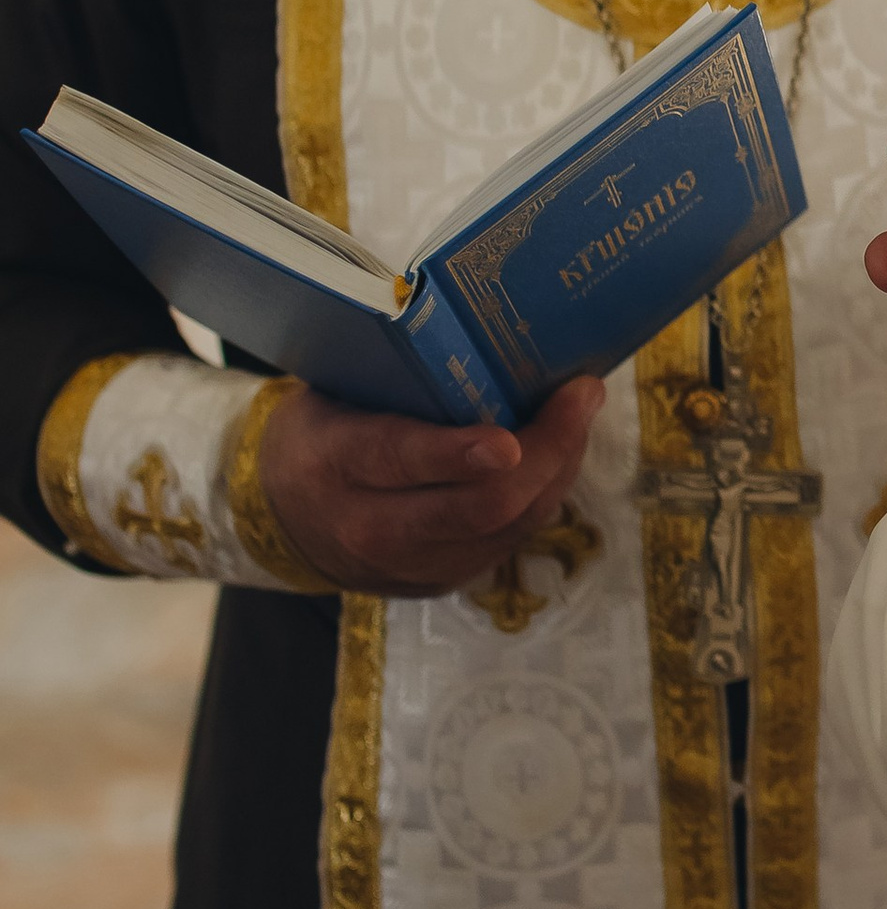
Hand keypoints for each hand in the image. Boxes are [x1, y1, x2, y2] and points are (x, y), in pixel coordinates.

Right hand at [258, 376, 606, 599]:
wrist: (282, 516)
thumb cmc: (320, 430)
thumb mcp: (333, 392)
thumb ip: (397, 374)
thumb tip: (485, 326)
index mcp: (332, 466)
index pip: (399, 461)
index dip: (458, 455)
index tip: (509, 440)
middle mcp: (370, 530)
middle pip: (478, 506)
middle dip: (545, 451)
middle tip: (582, 394)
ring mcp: (410, 567)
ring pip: (507, 526)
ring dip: (556, 468)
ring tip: (580, 411)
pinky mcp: (441, 582)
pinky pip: (508, 539)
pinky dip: (541, 492)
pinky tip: (558, 452)